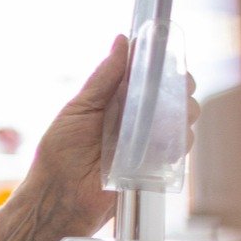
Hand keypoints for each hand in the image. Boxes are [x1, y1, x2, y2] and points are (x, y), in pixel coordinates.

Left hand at [16, 34, 201, 240]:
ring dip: (182, 114)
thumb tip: (121, 42)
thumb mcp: (78, 109)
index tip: (168, 58)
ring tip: (171, 114)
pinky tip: (168, 140)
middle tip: (176, 87)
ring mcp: (146, 144)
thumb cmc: (59, 154)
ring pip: (180, 122)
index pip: (147, 78)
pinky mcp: (154, 168)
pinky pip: (177, 151)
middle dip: (179, 89)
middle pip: (171, 98)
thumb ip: (102, 79)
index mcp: (115, 102)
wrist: (59, 198)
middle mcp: (134, 121)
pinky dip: (178, 142)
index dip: (162, 67)